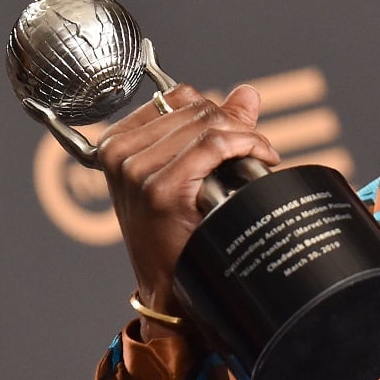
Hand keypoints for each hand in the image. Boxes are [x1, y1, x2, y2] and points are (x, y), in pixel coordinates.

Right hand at [96, 84, 279, 338]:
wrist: (169, 284)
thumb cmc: (176, 231)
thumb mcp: (187, 171)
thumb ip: (215, 128)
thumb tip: (248, 94)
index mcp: (117, 143)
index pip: (178, 96)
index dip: (217, 108)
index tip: (238, 130)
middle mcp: (120, 154)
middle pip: (197, 108)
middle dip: (235, 123)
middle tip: (255, 147)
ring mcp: (137, 171)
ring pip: (210, 124)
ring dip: (246, 135)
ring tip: (260, 155)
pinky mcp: (161, 188)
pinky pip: (215, 145)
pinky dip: (248, 145)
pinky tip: (262, 158)